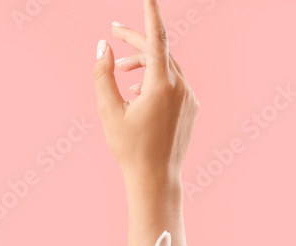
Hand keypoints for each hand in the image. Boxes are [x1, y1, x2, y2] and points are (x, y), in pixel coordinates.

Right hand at [92, 0, 199, 181]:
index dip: (150, 15)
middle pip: (159, 51)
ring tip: (121, 72)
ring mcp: (189, 98)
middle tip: (114, 32)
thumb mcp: (108, 111)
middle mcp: (181, 87)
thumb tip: (103, 46)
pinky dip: (155, 80)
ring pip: (167, 67)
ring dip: (143, 63)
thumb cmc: (129, 149)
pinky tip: (137, 92)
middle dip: (136, 41)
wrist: (155, 179)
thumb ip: (103, 75)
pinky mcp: (192, 108)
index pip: (157, 39)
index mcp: (161, 86)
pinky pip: (174, 83)